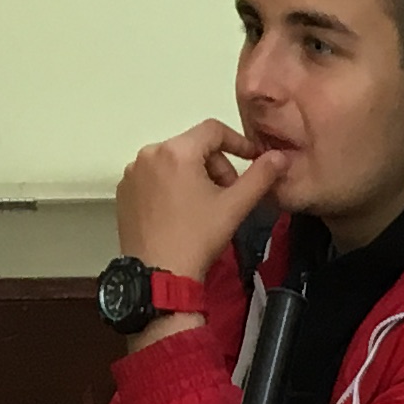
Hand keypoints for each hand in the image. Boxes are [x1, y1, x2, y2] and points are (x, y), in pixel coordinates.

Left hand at [113, 118, 287, 281]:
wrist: (159, 274)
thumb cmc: (199, 237)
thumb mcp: (235, 206)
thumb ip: (260, 176)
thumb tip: (280, 156)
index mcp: (177, 151)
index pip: (213, 129)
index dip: (238, 142)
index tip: (252, 161)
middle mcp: (149, 153)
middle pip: (192, 146)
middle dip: (215, 165)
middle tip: (227, 194)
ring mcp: (132, 172)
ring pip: (172, 162)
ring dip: (193, 176)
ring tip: (203, 206)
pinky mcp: (124, 190)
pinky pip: (154, 177)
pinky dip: (170, 186)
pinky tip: (179, 213)